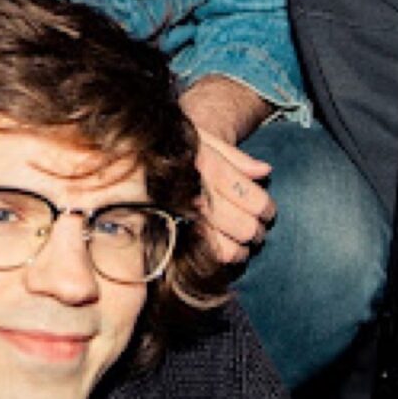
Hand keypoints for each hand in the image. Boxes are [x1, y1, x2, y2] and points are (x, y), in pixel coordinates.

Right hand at [179, 75, 277, 268]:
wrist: (130, 160)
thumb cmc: (172, 149)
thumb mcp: (202, 139)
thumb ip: (235, 156)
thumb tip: (265, 172)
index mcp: (208, 168)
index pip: (254, 200)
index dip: (267, 210)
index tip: (267, 213)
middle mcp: (197, 196)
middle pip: (245, 227)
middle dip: (257, 232)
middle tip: (257, 231)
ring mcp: (184, 220)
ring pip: (229, 249)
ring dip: (242, 250)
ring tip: (244, 245)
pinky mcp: (172, 238)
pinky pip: (206, 258)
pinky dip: (222, 258)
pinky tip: (225, 252)